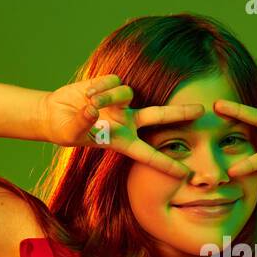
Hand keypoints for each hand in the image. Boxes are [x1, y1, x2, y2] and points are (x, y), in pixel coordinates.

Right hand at [38, 74, 200, 178]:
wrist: (54, 114)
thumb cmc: (65, 130)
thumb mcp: (71, 132)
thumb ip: (83, 123)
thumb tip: (93, 108)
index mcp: (122, 141)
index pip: (149, 155)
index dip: (167, 164)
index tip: (187, 174)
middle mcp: (127, 122)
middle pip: (160, 116)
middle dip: (180, 113)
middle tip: (202, 111)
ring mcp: (121, 104)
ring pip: (126, 93)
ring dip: (107, 96)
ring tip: (88, 101)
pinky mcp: (111, 85)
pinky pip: (113, 82)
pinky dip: (99, 86)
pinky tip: (86, 92)